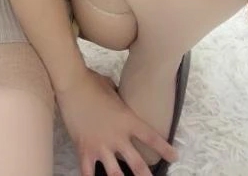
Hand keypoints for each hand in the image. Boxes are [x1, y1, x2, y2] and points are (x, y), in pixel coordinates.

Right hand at [55, 66, 178, 175]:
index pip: (151, 137)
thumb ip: (119, 99)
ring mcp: (101, 145)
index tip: (174, 157)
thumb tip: (118, 98)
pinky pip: (87, 172)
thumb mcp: (113, 89)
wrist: (73, 83)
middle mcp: (117, 136)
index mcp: (127, 120)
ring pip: (115, 174)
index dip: (164, 149)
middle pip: (137, 163)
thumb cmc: (93, 81)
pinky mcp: (84, 149)